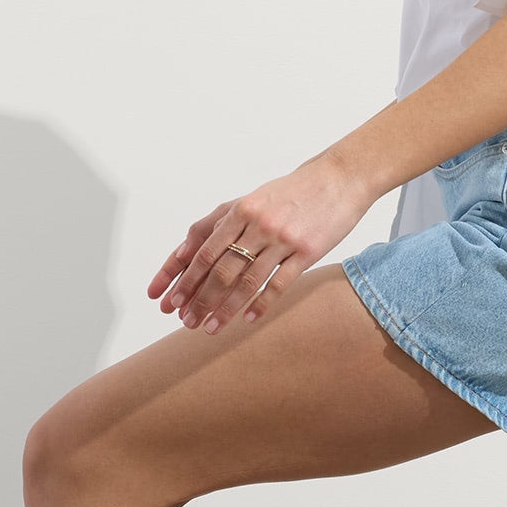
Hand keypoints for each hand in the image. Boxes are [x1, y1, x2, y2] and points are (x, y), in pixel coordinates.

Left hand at [149, 148, 377, 334]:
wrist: (339, 178)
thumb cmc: (292, 191)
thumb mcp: (252, 198)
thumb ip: (220, 221)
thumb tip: (188, 247)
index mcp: (240, 210)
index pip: (202, 251)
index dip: (182, 278)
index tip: (167, 299)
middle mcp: (258, 225)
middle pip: (220, 270)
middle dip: (199, 299)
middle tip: (186, 321)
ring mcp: (283, 239)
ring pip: (247, 281)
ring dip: (226, 308)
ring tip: (211, 328)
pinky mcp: (307, 252)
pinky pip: (279, 284)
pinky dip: (261, 304)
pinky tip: (249, 319)